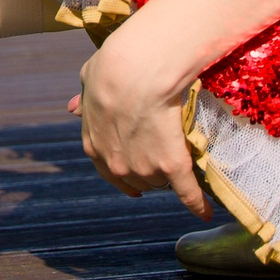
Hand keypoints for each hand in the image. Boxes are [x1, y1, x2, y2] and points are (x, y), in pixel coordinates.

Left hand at [68, 24, 210, 217]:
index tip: (133, 184)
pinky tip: (206, 212)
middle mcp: (116, 164)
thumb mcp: (88, 82)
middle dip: (149, 172)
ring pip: (161, 181)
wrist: (135, 70)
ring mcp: (144, 167)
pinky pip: (187, 192)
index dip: (124, 173)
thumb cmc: (112, 68)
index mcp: (94, 146)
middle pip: (137, 179)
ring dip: (171, 176)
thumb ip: (84, 101)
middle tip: (164, 158)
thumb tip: (72, 108)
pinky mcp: (171, 165)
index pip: (109, 170)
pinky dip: (197, 204)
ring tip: (186, 165)